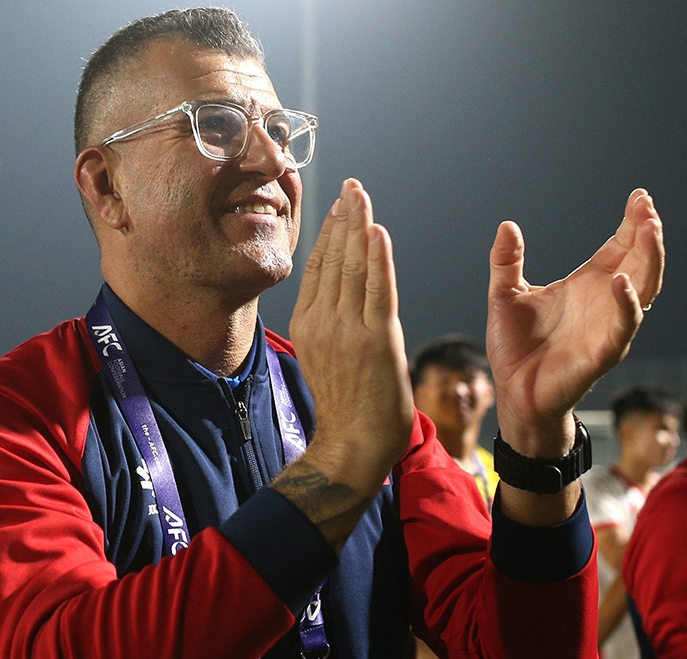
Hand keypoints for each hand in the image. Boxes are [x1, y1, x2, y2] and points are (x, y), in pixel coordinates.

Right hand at [275, 179, 412, 547]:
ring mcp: (349, 329)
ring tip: (362, 197)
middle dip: (345, 219)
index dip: (330, 233)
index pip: (319, 267)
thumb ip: (328, 324)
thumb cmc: (346, 406)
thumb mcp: (323, 358)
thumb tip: (334, 298)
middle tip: (353, 187)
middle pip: (335, 259)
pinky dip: (378, 258)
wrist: (353, 443)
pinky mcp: (377, 339)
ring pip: (355, 267)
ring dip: (360, 227)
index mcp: (309, 324)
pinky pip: (377, 289)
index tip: (339, 206)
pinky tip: (376, 231)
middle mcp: (324, 321)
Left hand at [487, 188, 663, 456]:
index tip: (639, 196)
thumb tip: (507, 225)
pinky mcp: (604, 352)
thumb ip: (507, 261)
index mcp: (587, 284)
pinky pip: (624, 326)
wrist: (514, 391)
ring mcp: (609, 326)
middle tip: (646, 207)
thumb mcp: (504, 295)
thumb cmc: (515, 346)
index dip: (632, 223)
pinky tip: (621, 282)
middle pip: (640, 261)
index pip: (620, 247)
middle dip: (647, 234)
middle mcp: (605, 301)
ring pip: (644, 288)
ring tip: (647, 229)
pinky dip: (627, 305)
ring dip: (648, 259)